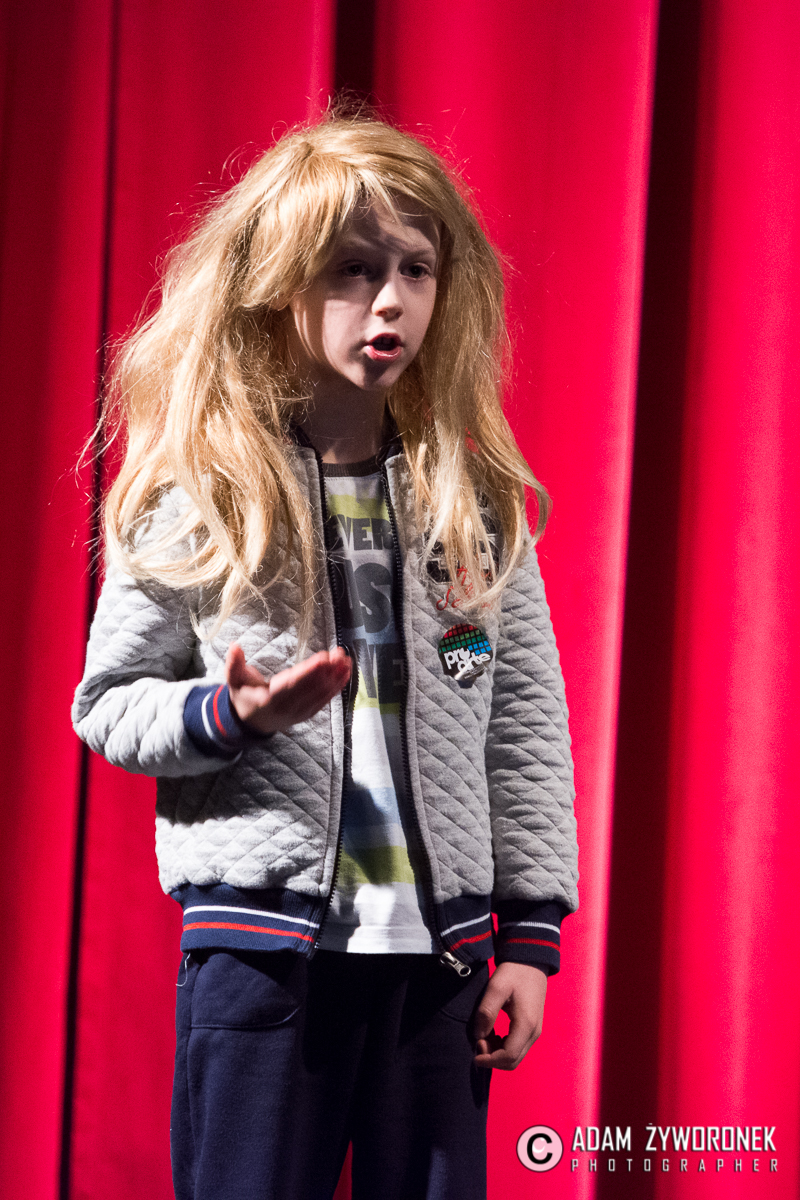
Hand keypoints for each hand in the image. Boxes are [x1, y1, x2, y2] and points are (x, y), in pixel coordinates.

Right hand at [225, 643, 351, 734]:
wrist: (252, 722)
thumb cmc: (244, 697)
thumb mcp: (234, 681)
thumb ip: (233, 664)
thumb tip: (235, 646)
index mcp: (269, 700)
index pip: (291, 685)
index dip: (308, 672)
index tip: (322, 659)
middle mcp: (287, 708)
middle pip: (310, 688)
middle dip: (327, 670)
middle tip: (338, 654)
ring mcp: (299, 712)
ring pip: (320, 694)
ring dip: (335, 677)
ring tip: (346, 660)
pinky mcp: (308, 712)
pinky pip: (324, 700)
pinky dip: (336, 687)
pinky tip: (345, 674)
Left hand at [473, 962, 547, 1069]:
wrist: (531, 960)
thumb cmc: (514, 972)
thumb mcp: (496, 988)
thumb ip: (486, 1012)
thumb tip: (478, 1035)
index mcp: (526, 1024)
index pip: (508, 1056)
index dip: (489, 1060)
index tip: (474, 1052)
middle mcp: (534, 1033)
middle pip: (513, 1061)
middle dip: (492, 1058)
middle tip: (478, 1042)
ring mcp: (535, 1031)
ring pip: (516, 1056)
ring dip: (497, 1053)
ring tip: (483, 1036)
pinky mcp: (533, 1027)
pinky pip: (518, 1047)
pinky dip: (503, 1047)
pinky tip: (493, 1033)